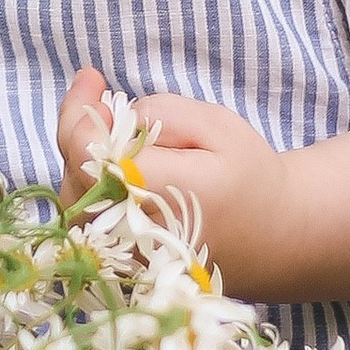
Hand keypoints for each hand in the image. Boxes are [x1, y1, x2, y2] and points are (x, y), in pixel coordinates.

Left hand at [56, 67, 295, 293]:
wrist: (274, 234)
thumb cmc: (247, 174)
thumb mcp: (216, 125)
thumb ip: (163, 114)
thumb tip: (116, 120)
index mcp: (165, 195)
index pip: (92, 160)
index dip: (81, 117)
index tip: (94, 81)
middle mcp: (139, 236)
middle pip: (75, 182)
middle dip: (77, 134)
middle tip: (99, 98)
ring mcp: (130, 260)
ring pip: (75, 207)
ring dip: (79, 162)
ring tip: (106, 129)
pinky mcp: (128, 269)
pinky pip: (87, 226)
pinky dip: (87, 189)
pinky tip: (107, 163)